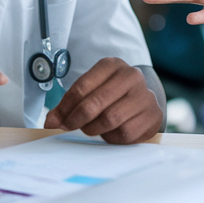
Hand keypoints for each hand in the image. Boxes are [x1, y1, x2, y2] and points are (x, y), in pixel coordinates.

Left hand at [44, 58, 162, 143]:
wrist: (143, 102)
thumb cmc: (112, 96)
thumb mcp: (91, 91)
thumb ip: (69, 105)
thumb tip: (50, 122)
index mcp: (112, 65)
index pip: (81, 87)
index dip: (64, 107)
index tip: (54, 120)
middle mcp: (131, 76)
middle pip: (94, 103)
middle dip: (76, 119)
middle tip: (68, 127)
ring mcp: (144, 95)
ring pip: (109, 119)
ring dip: (94, 129)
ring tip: (90, 128)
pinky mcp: (152, 115)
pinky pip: (125, 133)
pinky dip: (112, 137)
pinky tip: (111, 132)